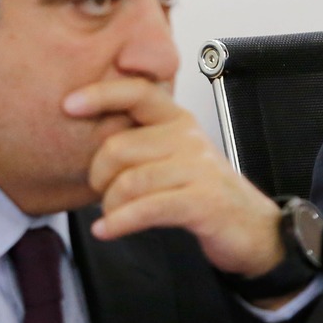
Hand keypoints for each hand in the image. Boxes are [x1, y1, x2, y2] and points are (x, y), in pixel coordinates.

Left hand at [66, 78, 282, 275]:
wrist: (253, 229)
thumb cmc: (204, 193)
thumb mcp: (174, 157)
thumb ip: (142, 143)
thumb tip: (89, 140)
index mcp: (178, 120)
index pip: (137, 92)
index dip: (101, 94)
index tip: (69, 104)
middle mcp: (188, 138)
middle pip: (119, 147)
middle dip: (99, 177)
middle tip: (103, 193)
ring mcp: (197, 169)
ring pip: (129, 181)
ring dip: (110, 206)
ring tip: (112, 216)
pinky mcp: (202, 201)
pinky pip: (146, 208)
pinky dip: (119, 223)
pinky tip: (107, 230)